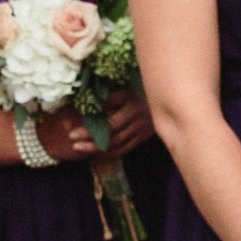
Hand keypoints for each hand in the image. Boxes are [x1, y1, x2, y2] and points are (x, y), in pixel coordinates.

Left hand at [39, 89, 155, 161]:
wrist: (167, 99)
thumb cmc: (140, 90)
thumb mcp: (125, 87)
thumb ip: (108, 96)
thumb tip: (83, 101)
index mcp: (130, 98)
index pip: (107, 107)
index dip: (90, 114)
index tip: (73, 121)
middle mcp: (137, 114)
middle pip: (110, 128)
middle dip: (89, 134)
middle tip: (72, 137)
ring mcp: (141, 127)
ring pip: (116, 141)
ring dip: (95, 146)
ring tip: (78, 147)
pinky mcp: (143, 137)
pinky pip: (124, 148)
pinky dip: (109, 152)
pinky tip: (95, 152)